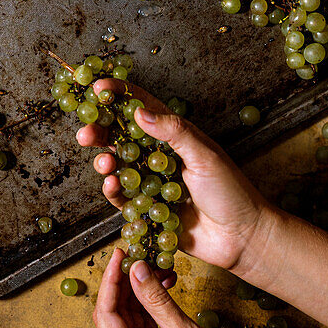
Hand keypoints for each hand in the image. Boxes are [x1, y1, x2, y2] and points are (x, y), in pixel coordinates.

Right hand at [77, 79, 278, 281]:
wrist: (241, 238)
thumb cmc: (230, 191)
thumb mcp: (204, 155)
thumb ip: (173, 132)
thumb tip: (140, 112)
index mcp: (175, 135)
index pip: (142, 108)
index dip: (120, 96)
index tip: (98, 89)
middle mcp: (160, 156)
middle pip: (122, 137)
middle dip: (101, 132)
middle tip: (85, 132)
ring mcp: (152, 182)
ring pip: (119, 166)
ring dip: (105, 162)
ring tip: (102, 164)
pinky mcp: (148, 208)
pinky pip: (123, 197)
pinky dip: (113, 190)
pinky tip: (112, 184)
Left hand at [95, 248, 263, 327]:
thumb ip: (154, 298)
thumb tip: (135, 268)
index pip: (105, 315)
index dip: (110, 281)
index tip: (119, 255)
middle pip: (114, 316)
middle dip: (126, 284)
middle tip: (138, 256)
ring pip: (128, 319)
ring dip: (139, 293)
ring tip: (157, 268)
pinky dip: (149, 307)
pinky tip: (161, 287)